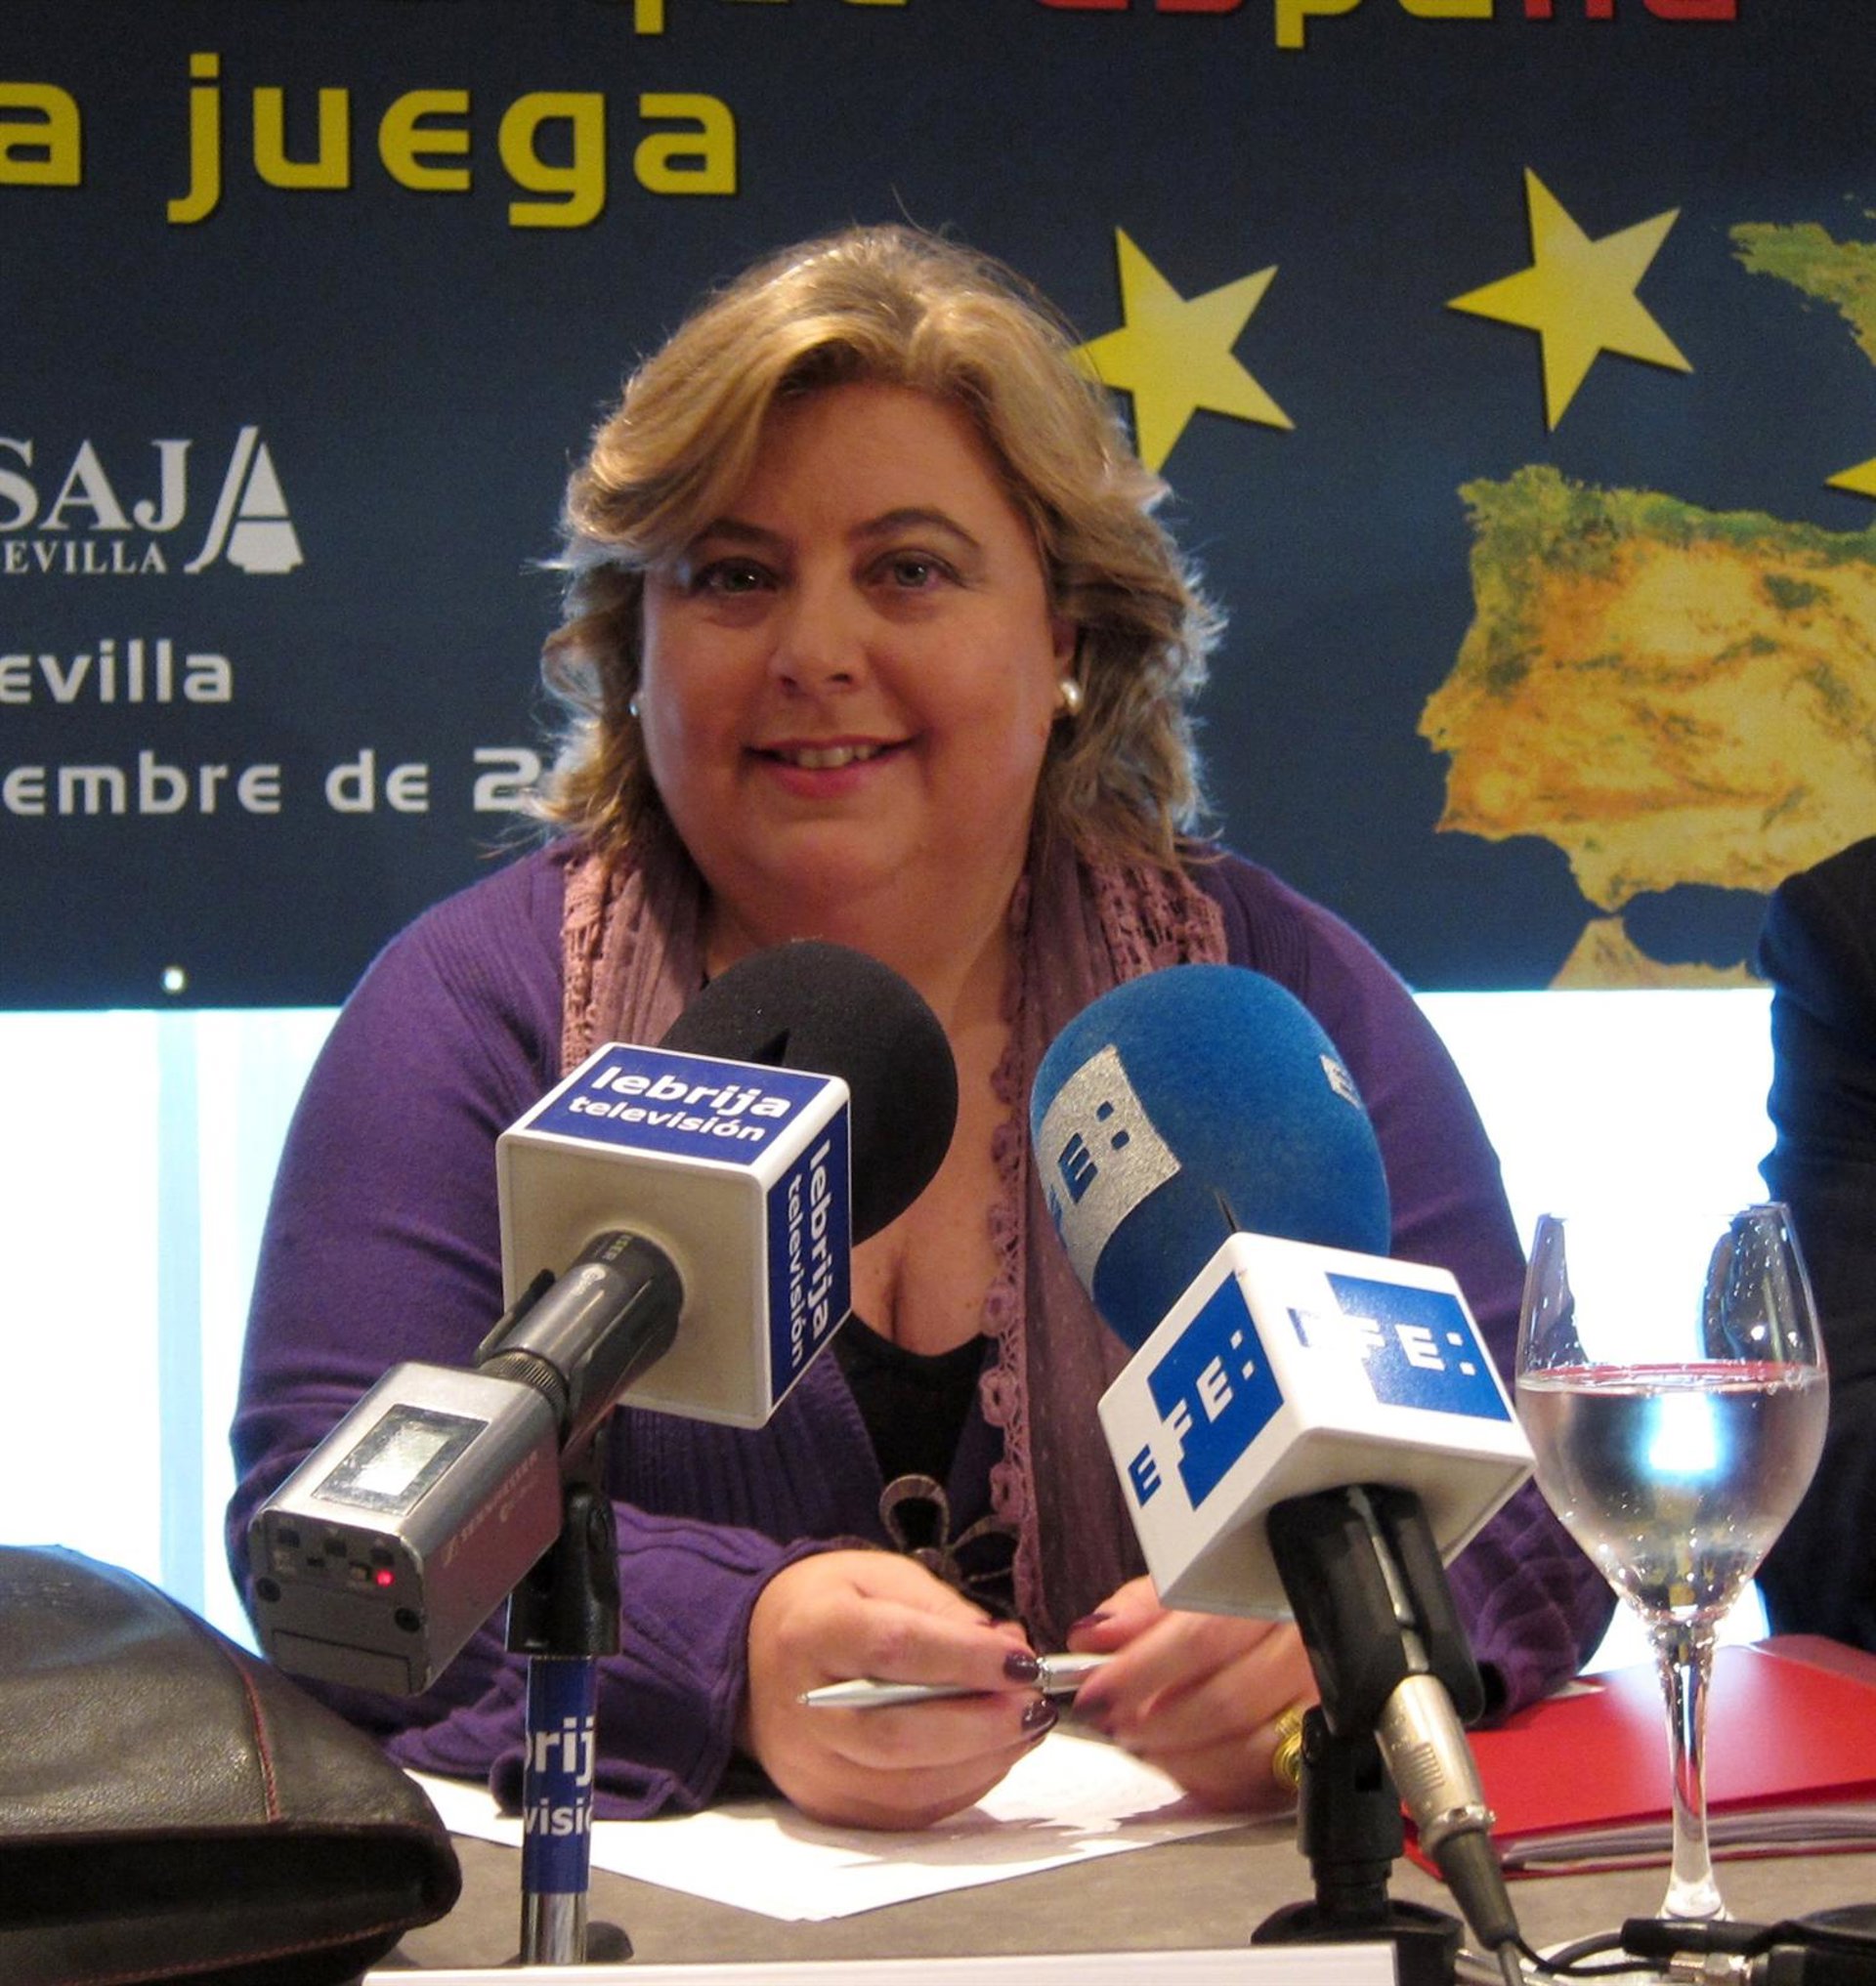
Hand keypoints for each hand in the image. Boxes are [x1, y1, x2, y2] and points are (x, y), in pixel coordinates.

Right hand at [740, 1549, 1053, 1829]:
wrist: (751, 1654)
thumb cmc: (828, 1606)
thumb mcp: (881, 1577)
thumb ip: (946, 1611)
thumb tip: (1010, 1651)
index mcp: (814, 1630)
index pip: (894, 1650)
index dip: (966, 1660)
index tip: (1023, 1662)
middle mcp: (804, 1707)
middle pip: (898, 1734)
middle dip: (982, 1726)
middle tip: (1035, 1706)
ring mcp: (810, 1768)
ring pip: (907, 1785)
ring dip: (983, 1761)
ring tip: (1026, 1727)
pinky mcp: (825, 1805)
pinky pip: (905, 1812)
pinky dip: (960, 1786)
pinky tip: (991, 1755)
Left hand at [1064, 1576, 1315, 1812]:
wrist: (1290, 1616)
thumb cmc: (1239, 1596)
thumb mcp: (1189, 1582)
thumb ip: (1139, 1609)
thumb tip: (1093, 1638)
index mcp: (1270, 1593)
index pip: (1202, 1638)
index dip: (1142, 1672)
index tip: (1098, 1691)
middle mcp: (1306, 1647)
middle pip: (1226, 1703)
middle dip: (1155, 1723)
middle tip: (1114, 1722)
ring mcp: (1321, 1702)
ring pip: (1250, 1751)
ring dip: (1181, 1758)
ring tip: (1142, 1743)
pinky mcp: (1320, 1746)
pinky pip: (1266, 1783)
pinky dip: (1214, 1782)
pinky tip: (1181, 1764)